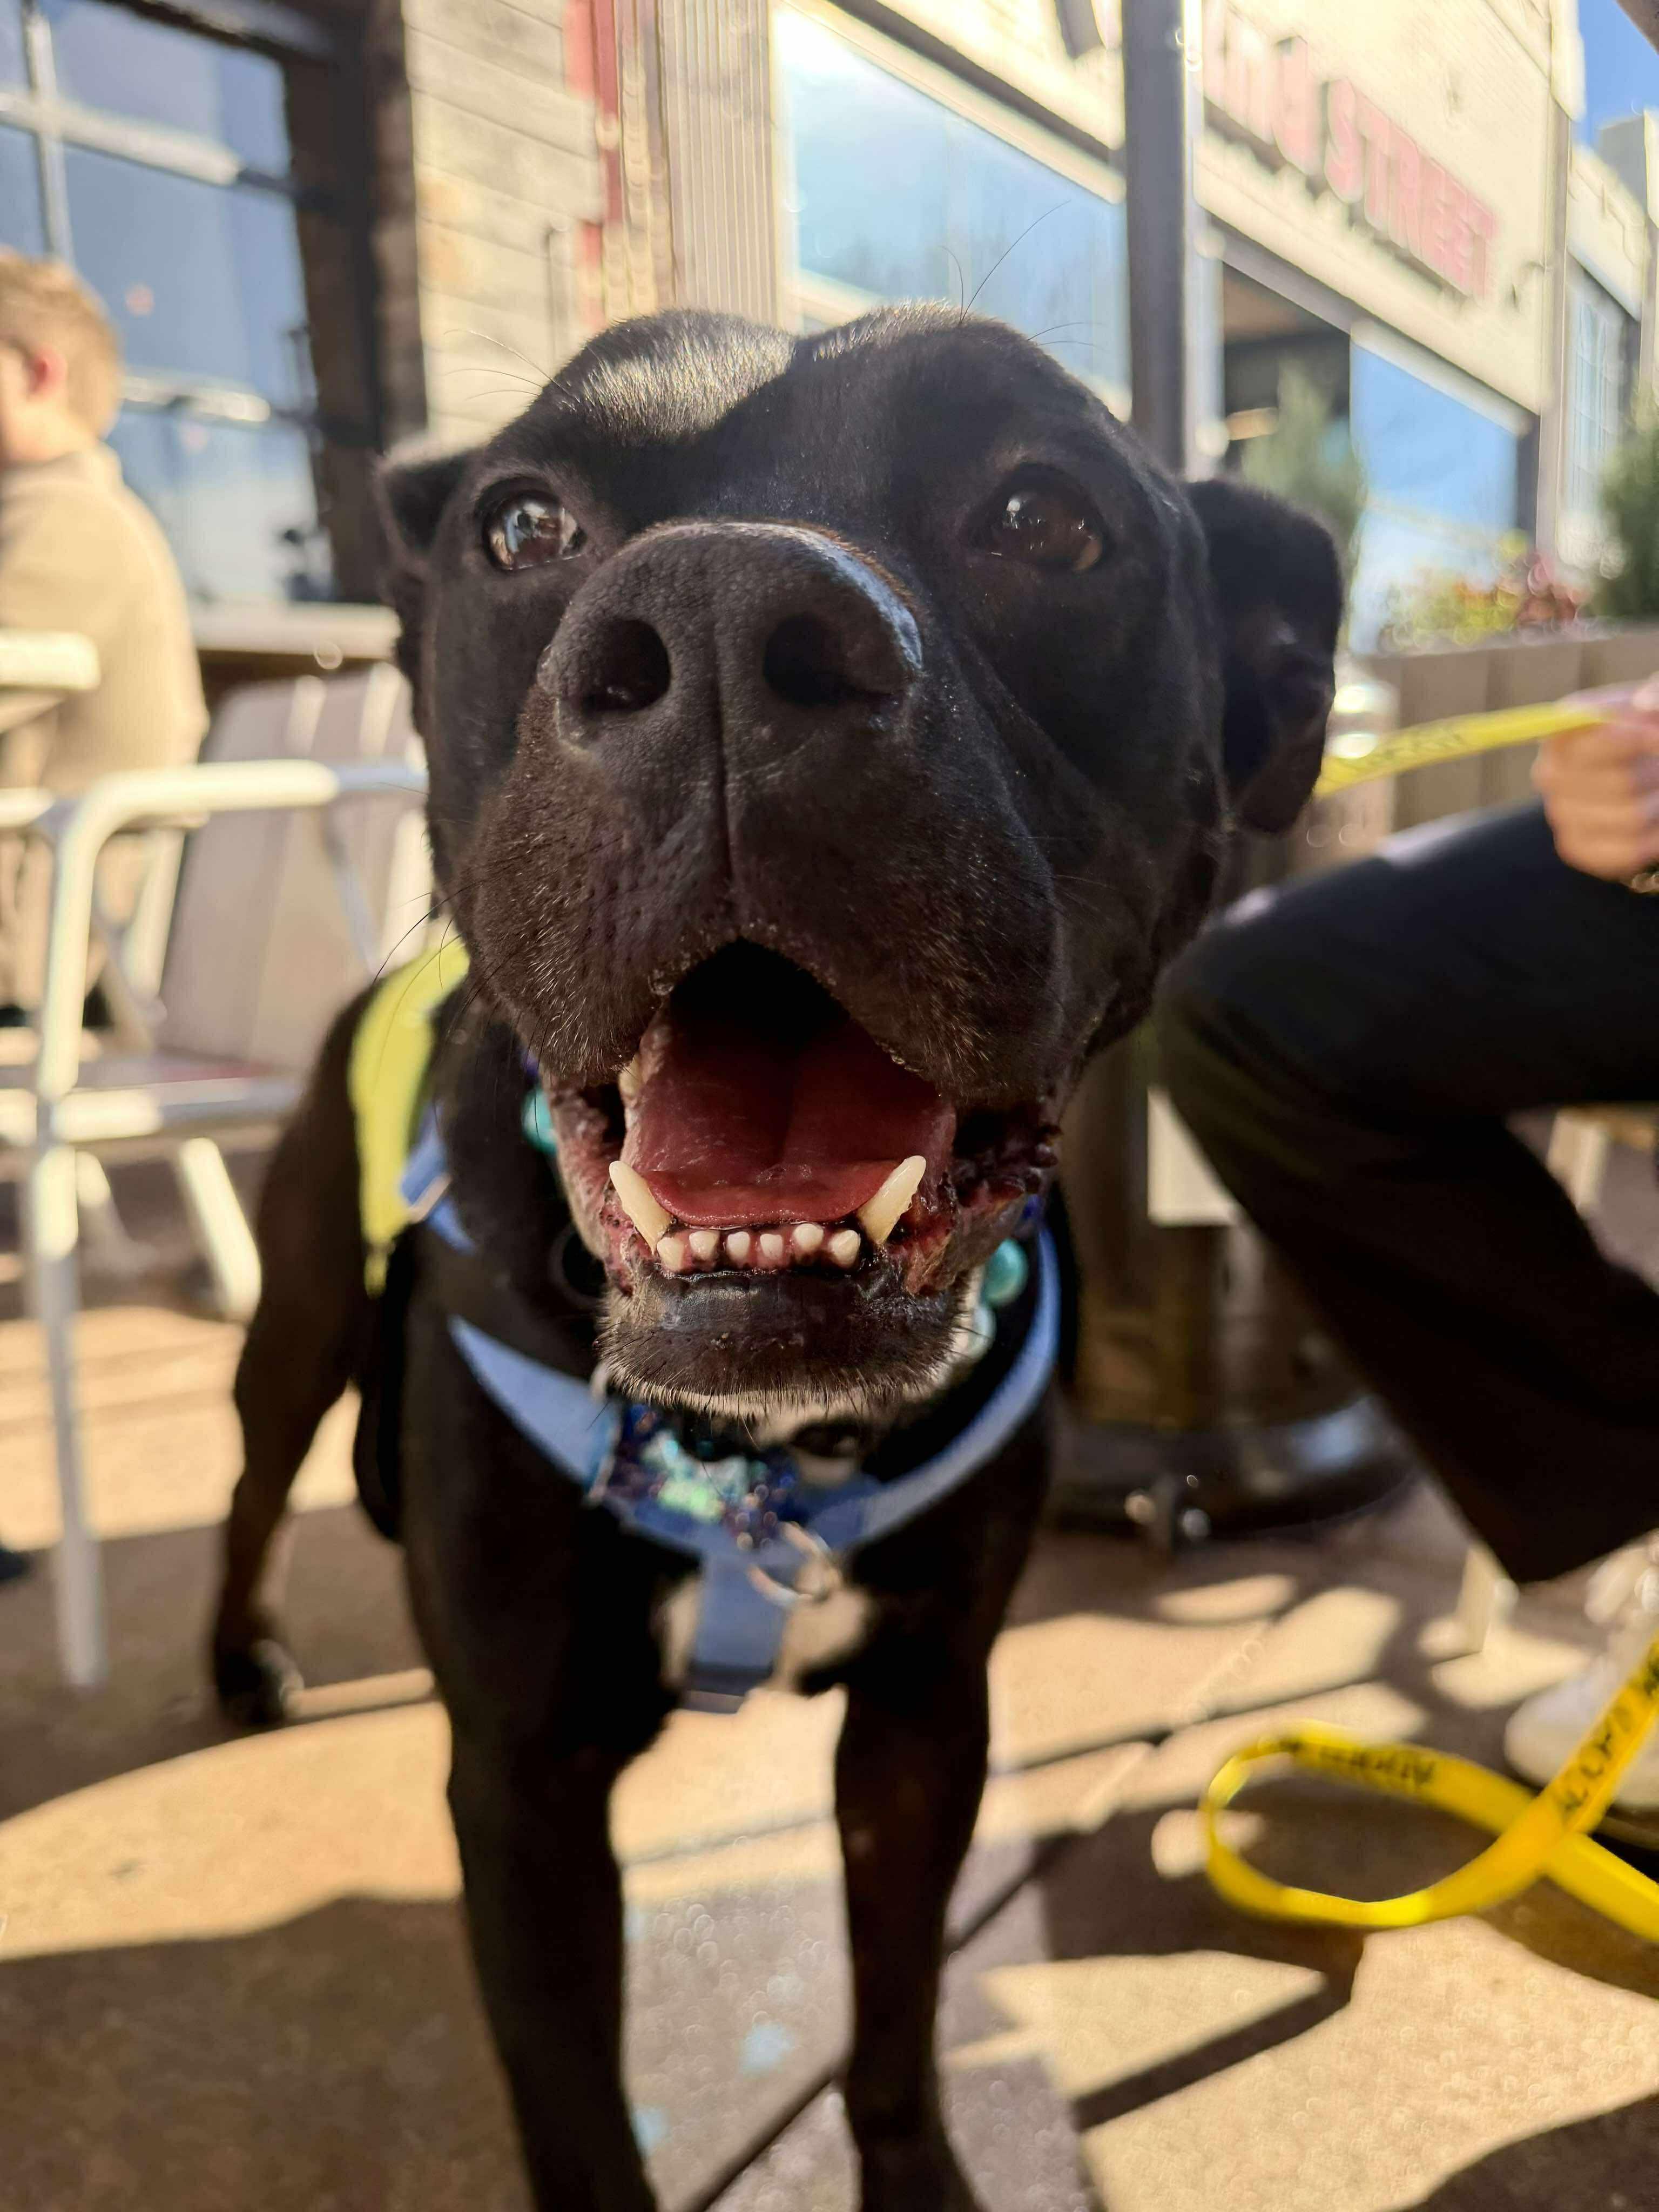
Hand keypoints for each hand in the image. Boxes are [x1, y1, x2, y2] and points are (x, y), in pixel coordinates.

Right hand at [1533, 678, 1658, 881]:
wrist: (1646, 776)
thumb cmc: (1649, 733)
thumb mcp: (1654, 706)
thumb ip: (1656, 693)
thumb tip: (1644, 705)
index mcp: (1565, 730)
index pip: (1581, 737)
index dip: (1629, 739)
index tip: (1657, 736)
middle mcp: (1550, 771)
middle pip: (1620, 782)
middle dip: (1656, 774)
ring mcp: (1558, 813)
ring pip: (1631, 817)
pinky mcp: (1573, 848)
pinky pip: (1626, 850)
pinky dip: (1654, 839)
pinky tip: (1656, 825)